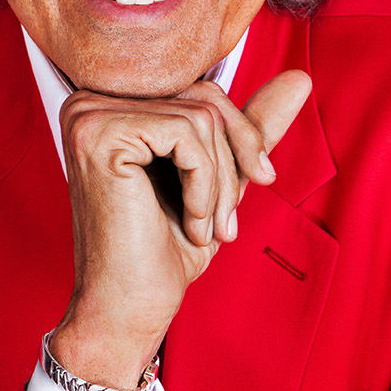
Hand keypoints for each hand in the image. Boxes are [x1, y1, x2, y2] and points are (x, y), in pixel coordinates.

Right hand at [50, 70, 311, 390]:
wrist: (127, 311)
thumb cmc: (164, 251)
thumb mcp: (218, 179)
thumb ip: (247, 129)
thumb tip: (301, 78)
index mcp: (111, 105)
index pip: (200, 91)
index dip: (240, 137)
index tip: (255, 181)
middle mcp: (90, 101)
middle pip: (204, 98)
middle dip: (236, 160)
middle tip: (229, 221)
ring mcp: (89, 114)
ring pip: (202, 116)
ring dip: (221, 182)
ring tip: (205, 227)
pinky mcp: (99, 133)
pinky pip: (189, 134)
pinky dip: (205, 184)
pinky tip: (189, 221)